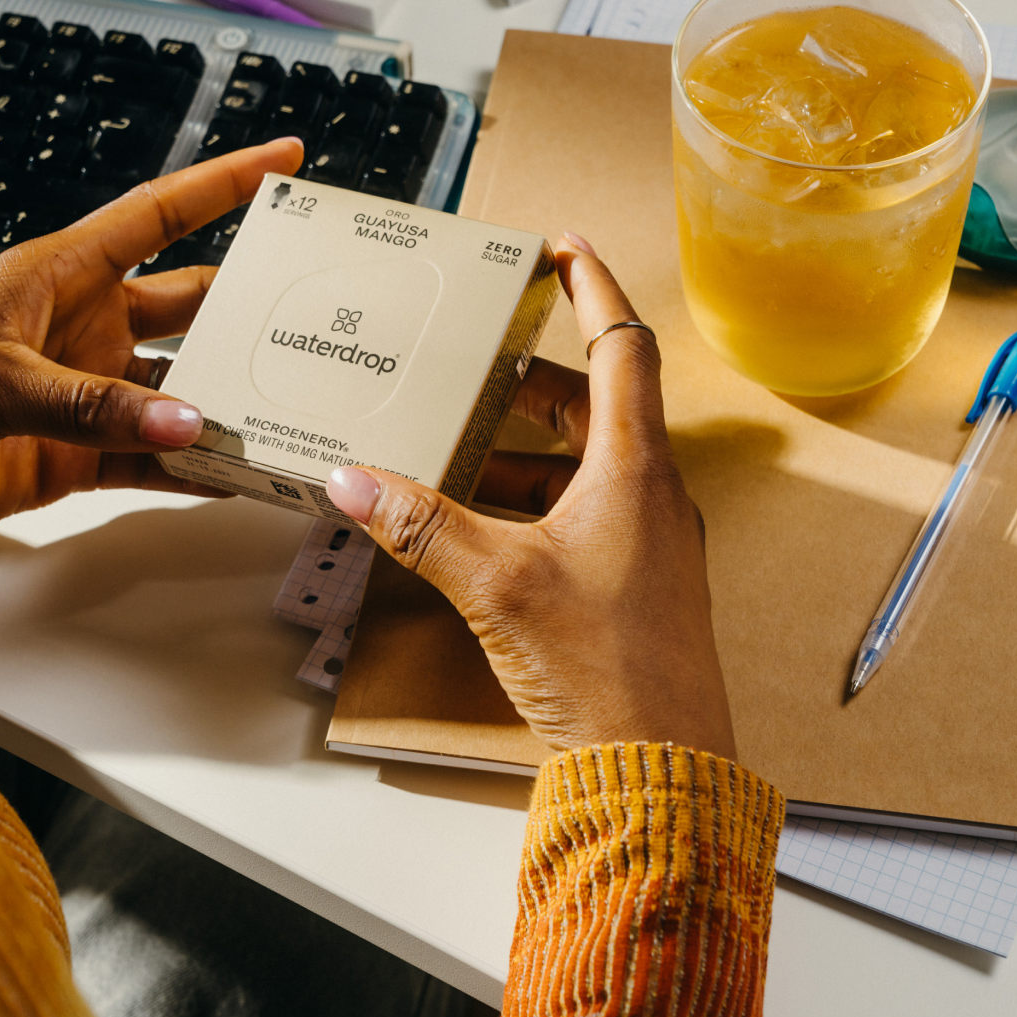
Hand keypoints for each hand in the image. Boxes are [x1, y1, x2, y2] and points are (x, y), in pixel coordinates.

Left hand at [0, 139, 301, 551]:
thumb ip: (88, 403)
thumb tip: (184, 421)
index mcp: (57, 274)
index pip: (158, 214)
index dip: (224, 184)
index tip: (284, 162)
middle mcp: (82, 326)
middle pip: (191, 305)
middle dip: (252, 306)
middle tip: (316, 312)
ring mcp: (85, 392)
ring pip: (182, 390)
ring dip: (230, 402)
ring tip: (288, 412)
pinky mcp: (77, 454)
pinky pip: (154, 455)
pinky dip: (195, 465)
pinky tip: (235, 472)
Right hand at [326, 237, 734, 758]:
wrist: (660, 769)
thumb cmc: (606, 670)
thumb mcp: (496, 583)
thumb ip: (422, 526)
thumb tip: (355, 479)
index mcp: (635, 469)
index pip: (622, 345)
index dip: (592, 287)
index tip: (565, 246)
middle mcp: (653, 495)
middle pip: (597, 403)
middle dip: (533, 378)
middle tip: (480, 359)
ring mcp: (650, 543)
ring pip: (588, 464)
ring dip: (527, 448)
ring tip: (460, 446)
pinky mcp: (636, 585)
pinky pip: (587, 513)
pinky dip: (537, 500)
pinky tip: (485, 525)